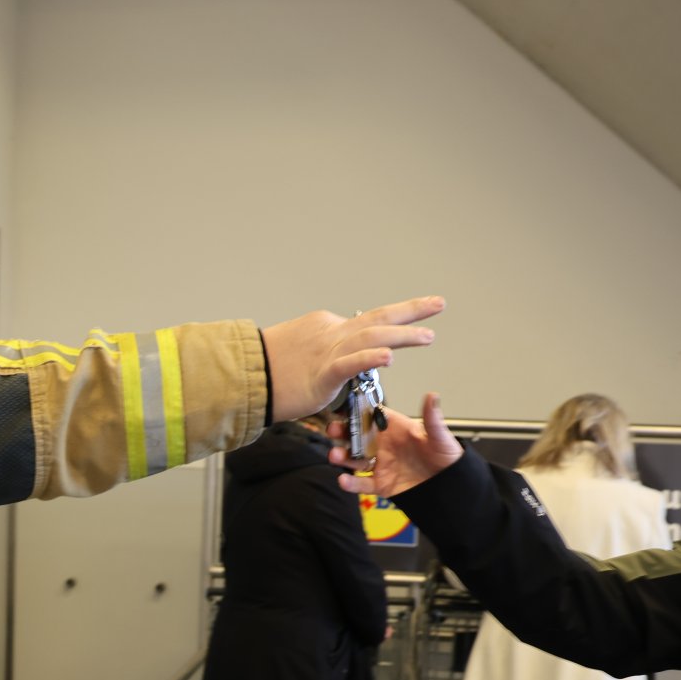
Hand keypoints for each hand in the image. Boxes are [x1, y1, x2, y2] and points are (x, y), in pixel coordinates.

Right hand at [262, 296, 443, 422]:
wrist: (243, 375)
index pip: (364, 325)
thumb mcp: (300, 355)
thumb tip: (333, 369)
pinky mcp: (321, 373)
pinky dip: (370, 357)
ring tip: (427, 336)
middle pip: (378, 317)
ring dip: (402, 334)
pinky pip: (350, 363)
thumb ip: (323, 358)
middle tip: (437, 304)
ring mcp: (327, 350)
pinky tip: (389, 356)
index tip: (406, 330)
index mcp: (326, 328)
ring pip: (371, 335)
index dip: (390, 326)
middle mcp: (331, 333)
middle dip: (411, 310)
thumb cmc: (265, 371)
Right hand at [332, 393, 461, 496]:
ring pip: (354, 459)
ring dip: (342, 457)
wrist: (450, 486)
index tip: (344, 409)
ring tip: (335, 456)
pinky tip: (343, 480)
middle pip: (356, 436)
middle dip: (342, 433)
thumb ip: (432, 419)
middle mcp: (384, 445)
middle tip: (332, 430)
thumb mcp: (440, 437)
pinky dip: (351, 483)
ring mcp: (380, 464)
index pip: (371, 416)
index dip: (356, 412)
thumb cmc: (446, 457)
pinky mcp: (381, 483)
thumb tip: (432, 396)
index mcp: (395, 429)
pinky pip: (361, 483)